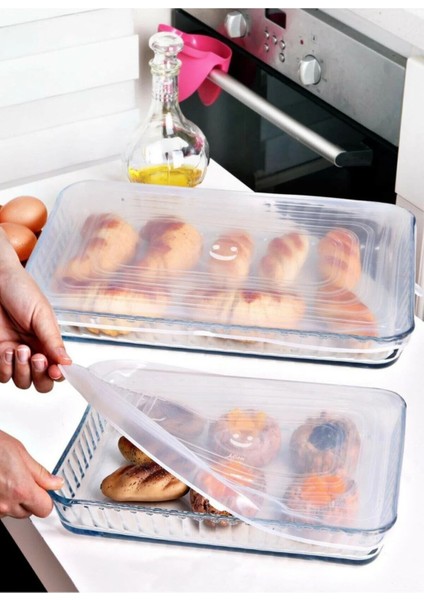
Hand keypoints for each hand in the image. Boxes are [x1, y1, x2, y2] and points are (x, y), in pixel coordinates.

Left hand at [0, 229, 71, 391]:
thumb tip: (68, 362)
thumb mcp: (42, 315)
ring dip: (21, 370)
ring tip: (19, 348)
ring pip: (22, 381)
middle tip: (36, 357)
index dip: (57, 375)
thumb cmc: (21, 290)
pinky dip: (4, 368)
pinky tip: (6, 350)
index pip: (59, 369)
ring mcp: (15, 355)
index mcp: (49, 342)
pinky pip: (2, 375)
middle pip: (41, 382)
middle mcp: (34, 351)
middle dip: (39, 375)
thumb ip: (53, 340)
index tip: (55, 371)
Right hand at [0, 430, 62, 518]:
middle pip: (29, 511)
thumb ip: (39, 472)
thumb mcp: (20, 452)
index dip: (46, 498)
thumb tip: (55, 483)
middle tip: (21, 478)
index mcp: (21, 489)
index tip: (44, 489)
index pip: (45, 508)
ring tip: (4, 478)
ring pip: (12, 511)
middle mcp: (6, 504)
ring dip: (12, 499)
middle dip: (29, 497)